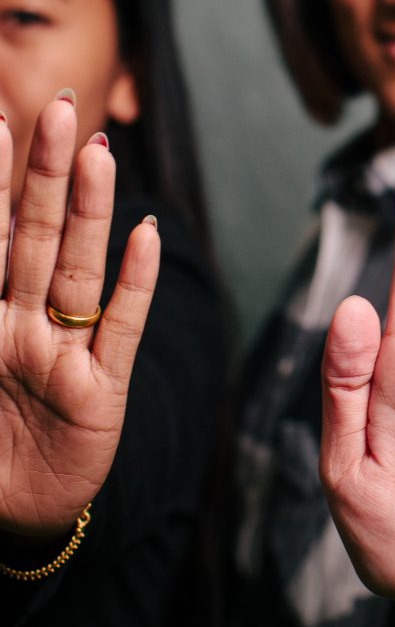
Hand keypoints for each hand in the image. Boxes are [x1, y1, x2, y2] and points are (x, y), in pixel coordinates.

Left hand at [0, 98, 159, 539]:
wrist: (16, 516)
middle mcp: (23, 322)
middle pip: (35, 235)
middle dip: (44, 172)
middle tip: (59, 110)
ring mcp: (66, 352)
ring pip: (76, 269)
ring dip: (88, 211)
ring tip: (98, 153)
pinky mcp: (101, 390)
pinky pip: (120, 329)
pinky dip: (135, 283)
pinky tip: (146, 237)